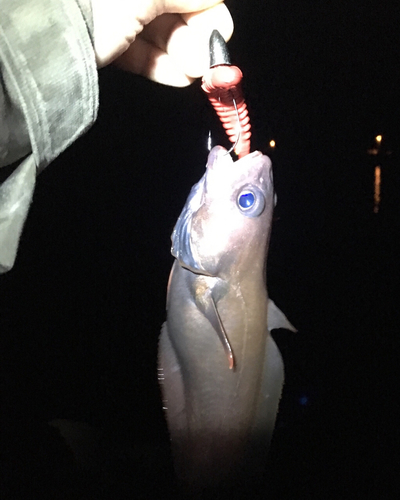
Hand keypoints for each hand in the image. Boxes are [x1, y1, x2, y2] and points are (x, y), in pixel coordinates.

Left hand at [92, 0, 232, 85]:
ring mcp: (116, 14)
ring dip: (182, 56)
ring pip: (159, 34)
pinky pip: (141, 52)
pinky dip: (161, 66)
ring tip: (196, 76)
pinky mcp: (107, 42)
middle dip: (195, 38)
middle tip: (208, 65)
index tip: (219, 37)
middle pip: (175, 11)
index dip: (207, 11)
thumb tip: (219, 8)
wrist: (45, 42)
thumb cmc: (95, 5)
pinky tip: (180, 77)